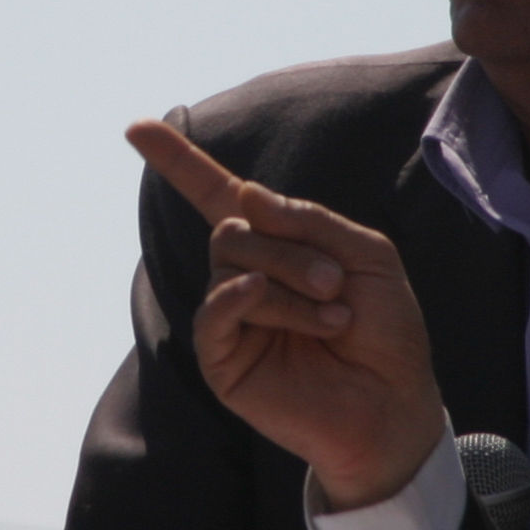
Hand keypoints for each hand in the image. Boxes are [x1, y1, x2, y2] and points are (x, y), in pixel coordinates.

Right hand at [127, 121, 443, 510]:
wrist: (394, 404)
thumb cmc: (387, 331)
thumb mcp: (366, 255)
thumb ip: (309, 219)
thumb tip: (244, 194)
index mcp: (276, 246)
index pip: (216, 195)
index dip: (178, 160)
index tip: (135, 125)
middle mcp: (244, 277)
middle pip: (233, 229)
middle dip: (290, 248)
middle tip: (336, 285)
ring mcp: (230, 318)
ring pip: (231, 264)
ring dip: (291, 280)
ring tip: (336, 316)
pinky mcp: (223, 361)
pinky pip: (214, 311)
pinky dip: (239, 296)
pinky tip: (266, 297)